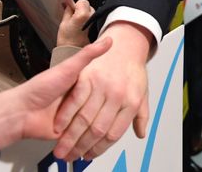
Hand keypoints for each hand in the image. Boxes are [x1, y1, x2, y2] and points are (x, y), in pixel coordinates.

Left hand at [0, 37, 111, 149]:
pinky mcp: (71, 136)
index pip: (105, 90)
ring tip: (107, 126)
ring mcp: (76, 120)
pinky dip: (87, 142)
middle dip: (107, 113)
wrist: (21, 112)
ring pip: (95, 127)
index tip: (127, 87)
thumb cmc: (42, 87)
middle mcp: (82, 104)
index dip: (115, 90)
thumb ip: (88, 56)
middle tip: (119, 113)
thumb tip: (109, 40)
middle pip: (102, 111)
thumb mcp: (68, 68)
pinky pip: (84, 140)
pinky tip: (95, 140)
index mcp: (84, 87)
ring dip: (97, 130)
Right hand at [52, 22, 153, 160]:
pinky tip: (58, 128)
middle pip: (97, 129)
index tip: (89, 155)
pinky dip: (65, 117)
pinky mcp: (87, 77)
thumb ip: (140, 116)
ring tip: (62, 150)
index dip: (100, 148)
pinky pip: (74, 102)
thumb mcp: (143, 93)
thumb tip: (140, 134)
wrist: (127, 45)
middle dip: (82, 147)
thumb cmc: (133, 71)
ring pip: (84, 119)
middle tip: (71, 157)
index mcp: (131, 102)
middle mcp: (117, 95)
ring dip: (70, 138)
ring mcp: (102, 86)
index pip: (113, 133)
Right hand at [57, 0, 92, 47]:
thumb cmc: (67, 40)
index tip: (72, 10)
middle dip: (81, 9)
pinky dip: (88, 20)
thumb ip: (67, 10)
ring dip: (85, 15)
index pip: (82, 1)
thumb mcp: (63, 23)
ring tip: (78, 24)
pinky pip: (93, 19)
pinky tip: (82, 27)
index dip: (76, 5)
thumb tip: (68, 4)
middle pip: (88, 6)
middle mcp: (92, 17)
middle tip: (74, 18)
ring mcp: (96, 22)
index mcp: (83, 14)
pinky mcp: (97, 26)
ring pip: (91, 12)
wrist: (73, 51)